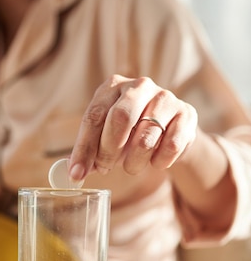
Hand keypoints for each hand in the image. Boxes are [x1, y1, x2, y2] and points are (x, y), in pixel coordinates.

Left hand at [69, 75, 197, 181]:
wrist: (172, 130)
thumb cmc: (131, 134)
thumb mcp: (107, 137)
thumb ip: (90, 152)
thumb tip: (73, 172)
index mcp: (112, 87)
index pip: (93, 117)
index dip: (83, 148)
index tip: (76, 174)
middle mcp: (139, 86)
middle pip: (120, 119)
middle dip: (108, 151)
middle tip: (105, 169)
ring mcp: (165, 97)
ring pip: (145, 139)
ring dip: (134, 163)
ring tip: (131, 166)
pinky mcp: (187, 114)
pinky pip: (170, 147)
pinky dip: (159, 162)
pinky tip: (155, 161)